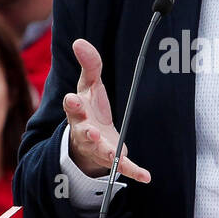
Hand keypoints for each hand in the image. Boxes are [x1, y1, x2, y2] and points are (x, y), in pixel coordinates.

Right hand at [64, 38, 150, 182]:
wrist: (89, 139)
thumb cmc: (89, 108)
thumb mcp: (89, 85)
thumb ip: (89, 64)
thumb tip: (79, 41)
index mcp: (78, 112)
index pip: (72, 107)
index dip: (73, 104)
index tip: (73, 99)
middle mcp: (83, 131)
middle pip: (82, 132)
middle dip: (85, 132)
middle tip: (89, 131)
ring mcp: (97, 147)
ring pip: (100, 151)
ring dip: (106, 153)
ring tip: (113, 155)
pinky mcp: (111, 158)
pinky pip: (122, 166)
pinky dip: (134, 171)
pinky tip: (146, 176)